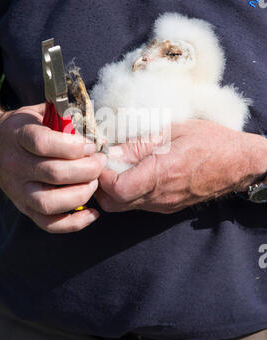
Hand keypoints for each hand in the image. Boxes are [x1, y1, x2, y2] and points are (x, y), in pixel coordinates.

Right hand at [0, 104, 106, 232]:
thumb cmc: (26, 127)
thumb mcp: (40, 112)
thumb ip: (64, 115)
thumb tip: (95, 124)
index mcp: (19, 136)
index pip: (43, 143)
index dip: (73, 146)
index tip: (91, 144)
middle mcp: (15, 165)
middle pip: (53, 173)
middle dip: (86, 169)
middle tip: (101, 161)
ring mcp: (18, 190)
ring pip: (49, 202)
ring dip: (81, 194)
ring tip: (95, 182)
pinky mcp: (24, 208)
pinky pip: (49, 224)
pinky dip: (74, 223)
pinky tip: (93, 212)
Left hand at [96, 120, 266, 213]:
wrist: (240, 163)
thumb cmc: (210, 142)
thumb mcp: (173, 131)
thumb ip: (139, 143)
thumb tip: (111, 151)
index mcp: (161, 174)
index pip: (116, 189)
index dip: (101, 175)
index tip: (100, 157)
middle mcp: (160, 196)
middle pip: (113, 204)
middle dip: (100, 185)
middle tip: (102, 163)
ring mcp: (163, 205)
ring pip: (124, 207)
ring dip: (112, 189)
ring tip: (115, 165)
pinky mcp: (167, 207)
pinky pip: (138, 205)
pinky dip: (127, 192)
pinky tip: (132, 172)